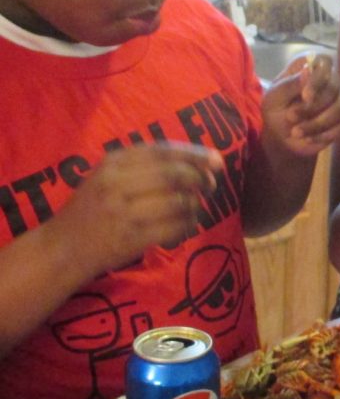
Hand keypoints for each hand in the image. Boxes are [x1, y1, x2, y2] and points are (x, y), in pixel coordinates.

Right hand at [56, 143, 221, 273]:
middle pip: (174, 175)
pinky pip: (174, 228)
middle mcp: (117, 183)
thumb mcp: (108, 176)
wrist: (64, 247)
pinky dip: (189, 225)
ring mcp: (124, 212)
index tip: (217, 159)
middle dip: (200, 178)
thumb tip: (196, 159)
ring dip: (196, 203)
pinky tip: (190, 224)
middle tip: (211, 184)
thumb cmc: (93, 208)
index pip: (163, 151)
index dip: (195, 154)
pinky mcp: (132, 238)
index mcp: (113, 163)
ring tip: (199, 205)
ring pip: (178, 201)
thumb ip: (143, 164)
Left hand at [262, 52, 339, 156]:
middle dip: (312, 107)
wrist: (282, 134)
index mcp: (312, 65)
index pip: (324, 63)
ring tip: (296, 132)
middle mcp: (332, 77)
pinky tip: (309, 139)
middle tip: (290, 117)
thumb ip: (290, 84)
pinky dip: (326, 134)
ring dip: (318, 123)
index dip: (317, 80)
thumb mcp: (275, 96)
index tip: (305, 96)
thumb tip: (308, 70)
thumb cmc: (276, 109)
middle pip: (334, 88)